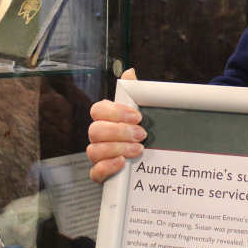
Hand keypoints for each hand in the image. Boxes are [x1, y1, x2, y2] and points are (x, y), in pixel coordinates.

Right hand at [87, 68, 146, 182]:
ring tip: (138, 149)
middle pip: (94, 131)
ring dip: (117, 148)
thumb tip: (129, 72)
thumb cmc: (142, 134)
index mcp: (105, 120)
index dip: (115, 112)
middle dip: (119, 132)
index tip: (137, 116)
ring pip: (94, 151)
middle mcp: (98, 137)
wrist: (153, 164)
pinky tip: (123, 163)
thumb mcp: (143, 113)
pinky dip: (108, 167)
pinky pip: (95, 172)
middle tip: (141, 134)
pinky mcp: (101, 175)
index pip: (98, 111)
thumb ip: (135, 93)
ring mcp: (98, 156)